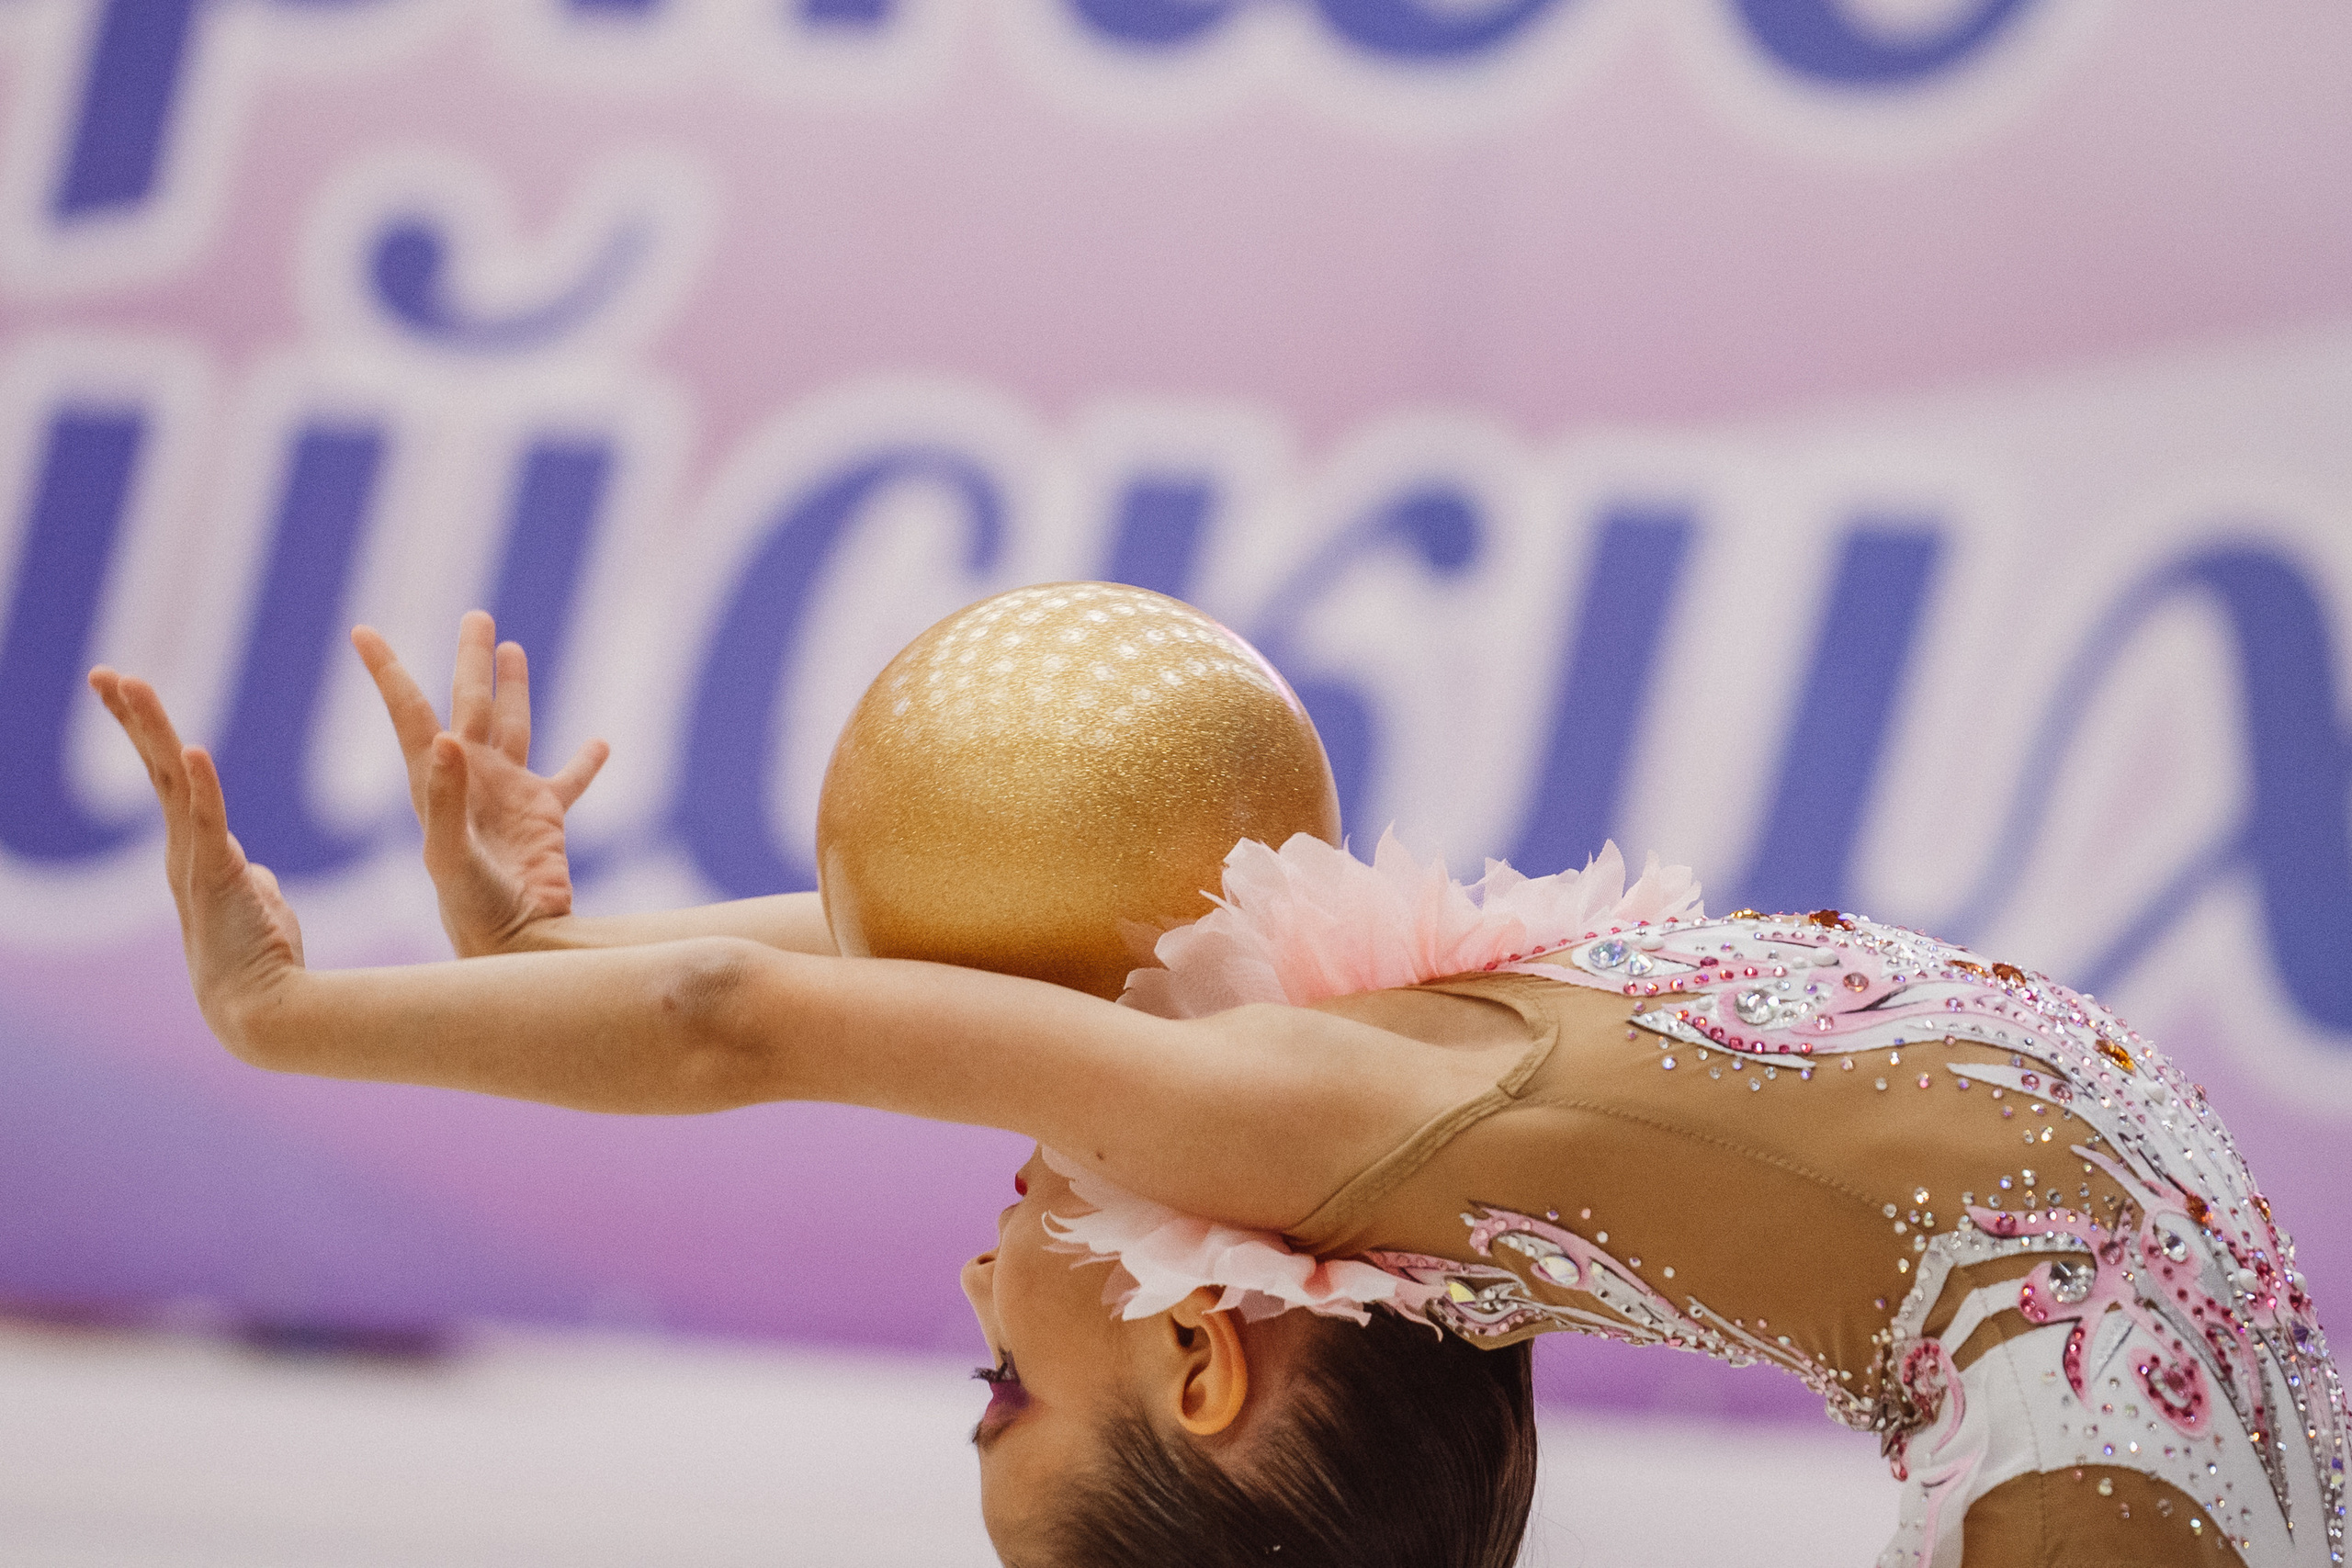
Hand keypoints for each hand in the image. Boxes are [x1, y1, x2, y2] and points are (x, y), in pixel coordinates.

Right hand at [88, 667, 305, 1057]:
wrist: (262, 1013)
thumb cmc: (264, 966)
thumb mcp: (259, 909)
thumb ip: (250, 881)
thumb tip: (250, 869)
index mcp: (197, 854)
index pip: (172, 780)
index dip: (152, 736)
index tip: (131, 694)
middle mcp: (184, 854)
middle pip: (158, 771)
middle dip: (133, 719)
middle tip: (105, 673)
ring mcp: (195, 866)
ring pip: (171, 785)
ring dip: (152, 733)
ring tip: (129, 686)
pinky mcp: (216, 881)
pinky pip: (209, 824)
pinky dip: (203, 787)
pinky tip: (195, 749)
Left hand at [353, 612, 608, 957]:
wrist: (512, 946)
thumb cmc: (471, 907)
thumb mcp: (449, 854)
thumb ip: (446, 796)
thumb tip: (444, 736)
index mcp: (438, 781)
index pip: (411, 713)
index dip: (387, 672)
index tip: (362, 633)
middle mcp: (471, 778)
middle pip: (468, 703)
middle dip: (469, 660)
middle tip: (474, 615)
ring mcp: (509, 795)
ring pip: (513, 725)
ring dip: (513, 688)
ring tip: (511, 648)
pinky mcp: (545, 817)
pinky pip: (568, 779)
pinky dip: (585, 761)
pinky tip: (600, 743)